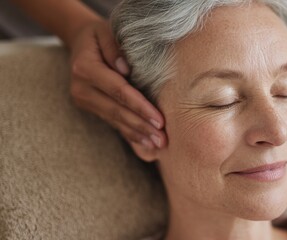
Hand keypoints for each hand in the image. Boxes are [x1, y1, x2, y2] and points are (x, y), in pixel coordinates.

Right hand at [69, 20, 165, 148]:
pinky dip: (129, 132)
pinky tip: (144, 142)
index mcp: (86, 68)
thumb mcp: (106, 31)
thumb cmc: (99, 35)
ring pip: (115, 120)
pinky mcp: (89, 107)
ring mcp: (84, 100)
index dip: (139, 106)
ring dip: (137, 133)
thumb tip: (126, 69)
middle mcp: (82, 88)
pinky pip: (112, 122)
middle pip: (117, 110)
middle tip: (162, 139)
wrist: (79, 41)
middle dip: (141, 126)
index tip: (159, 120)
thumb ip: (115, 48)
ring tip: (158, 144)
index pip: (118, 91)